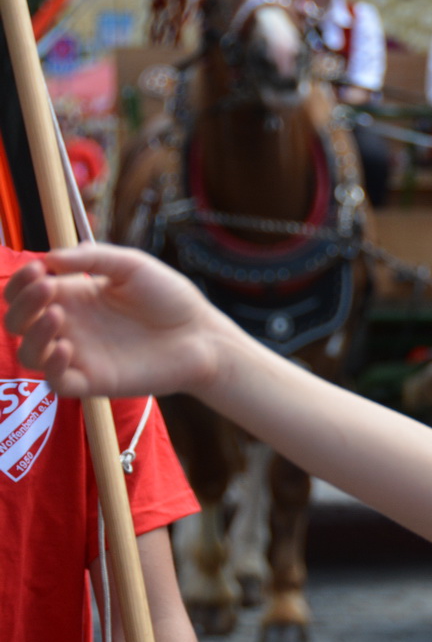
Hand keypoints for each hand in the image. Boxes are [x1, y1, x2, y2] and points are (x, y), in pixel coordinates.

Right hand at [3, 244, 229, 397]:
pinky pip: (57, 383)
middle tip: (45, 288)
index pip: (25, 292)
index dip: (20, 281)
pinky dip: (53, 367)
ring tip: (56, 315)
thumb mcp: (132, 266)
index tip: (37, 269)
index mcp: (73, 297)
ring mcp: (80, 356)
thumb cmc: (170, 298)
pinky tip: (67, 347)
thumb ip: (93, 258)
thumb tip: (49, 258)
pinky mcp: (95, 381)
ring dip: (32, 335)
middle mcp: (70, 327)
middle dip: (21, 304)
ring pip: (29, 355)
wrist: (202, 334)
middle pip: (17, 322)